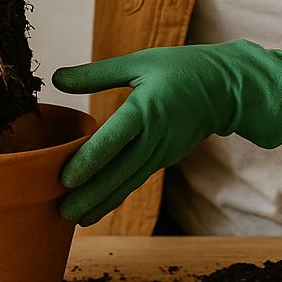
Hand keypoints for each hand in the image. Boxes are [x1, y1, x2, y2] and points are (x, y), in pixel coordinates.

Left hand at [51, 39, 281, 225]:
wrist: (226, 89)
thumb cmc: (180, 69)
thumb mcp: (139, 62)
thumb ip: (97, 73)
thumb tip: (56, 78)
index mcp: (146, 109)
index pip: (115, 138)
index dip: (90, 160)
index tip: (66, 178)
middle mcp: (154, 136)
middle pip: (119, 171)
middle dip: (90, 194)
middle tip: (60, 212)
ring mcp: (162, 152)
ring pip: (128, 182)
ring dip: (101, 202)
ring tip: (74, 220)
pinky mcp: (164, 159)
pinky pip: (136, 180)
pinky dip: (116, 196)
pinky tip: (96, 208)